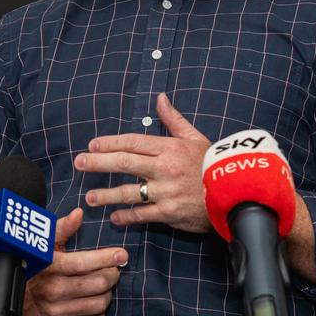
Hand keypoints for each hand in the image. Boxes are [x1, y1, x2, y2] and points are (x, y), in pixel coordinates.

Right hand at [20, 208, 126, 315]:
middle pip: (100, 283)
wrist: (13, 302)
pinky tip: (92, 298)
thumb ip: (63, 228)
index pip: (84, 263)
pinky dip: (99, 308)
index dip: (106, 258)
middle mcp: (54, 290)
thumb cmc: (34, 268)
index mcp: (51, 268)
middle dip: (111, 274)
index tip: (121, 254)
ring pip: (101, 302)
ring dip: (107, 292)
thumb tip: (79, 213)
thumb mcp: (44, 245)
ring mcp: (59, 311)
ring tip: (100, 284)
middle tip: (111, 269)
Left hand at [80, 93, 211, 233]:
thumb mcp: (195, 138)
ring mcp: (166, 191)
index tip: (93, 145)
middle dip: (98, 163)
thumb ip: (174, 119)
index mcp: (170, 147)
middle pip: (123, 162)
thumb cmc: (213, 164)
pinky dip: (126, 216)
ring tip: (90, 197)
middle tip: (79, 163)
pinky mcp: (170, 212)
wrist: (236, 193)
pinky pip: (141, 214)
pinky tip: (114, 217)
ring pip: (128, 191)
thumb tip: (160, 98)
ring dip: (105, 195)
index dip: (109, 143)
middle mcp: (165, 168)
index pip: (132, 142)